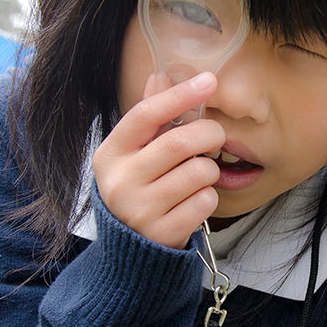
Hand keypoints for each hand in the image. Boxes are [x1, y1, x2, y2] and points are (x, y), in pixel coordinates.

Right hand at [93, 72, 223, 248]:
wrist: (131, 252)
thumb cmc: (138, 190)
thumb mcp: (133, 155)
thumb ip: (149, 118)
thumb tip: (160, 75)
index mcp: (110, 155)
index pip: (145, 114)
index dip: (179, 95)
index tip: (210, 80)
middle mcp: (119, 182)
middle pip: (180, 142)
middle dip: (210, 133)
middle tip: (216, 136)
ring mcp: (139, 211)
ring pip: (199, 172)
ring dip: (210, 169)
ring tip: (198, 175)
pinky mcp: (163, 233)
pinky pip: (205, 201)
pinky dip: (208, 196)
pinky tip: (193, 201)